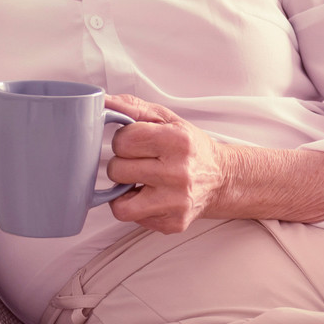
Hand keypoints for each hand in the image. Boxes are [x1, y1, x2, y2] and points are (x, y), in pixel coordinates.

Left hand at [103, 94, 236, 233]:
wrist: (221, 178)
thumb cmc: (190, 148)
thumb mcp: (166, 119)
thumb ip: (132, 108)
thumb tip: (102, 101)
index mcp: (178, 141)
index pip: (123, 140)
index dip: (123, 140)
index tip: (136, 143)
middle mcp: (179, 173)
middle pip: (117, 170)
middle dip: (123, 164)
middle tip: (140, 163)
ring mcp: (176, 202)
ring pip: (120, 203)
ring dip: (124, 191)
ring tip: (139, 182)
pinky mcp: (173, 222)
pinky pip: (132, 218)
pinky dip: (136, 207)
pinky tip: (150, 196)